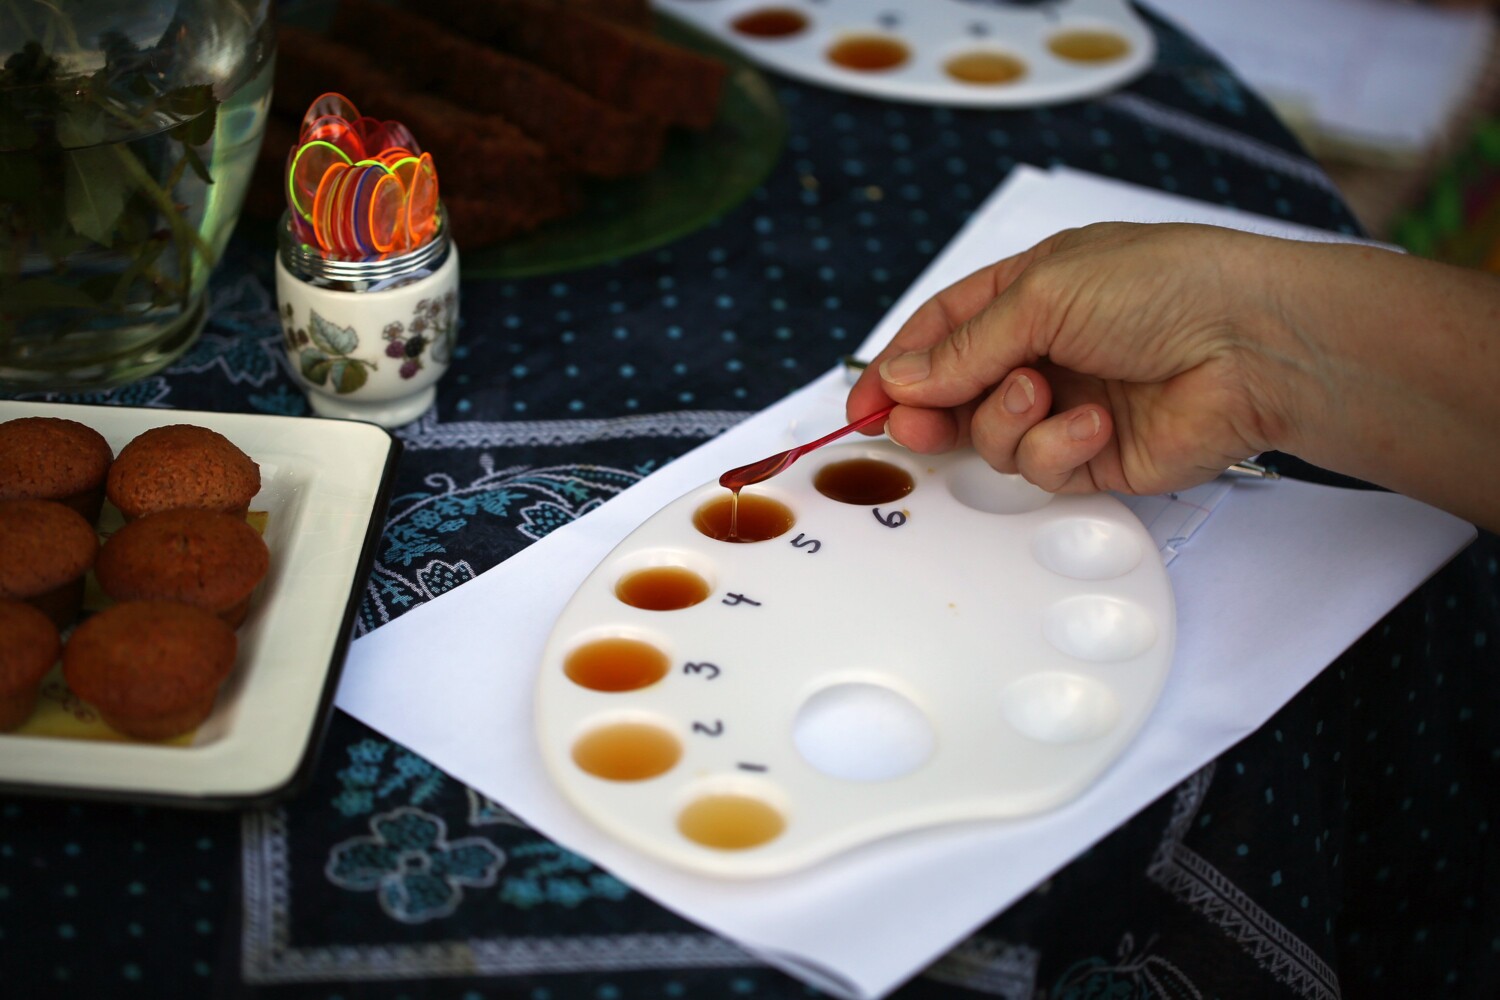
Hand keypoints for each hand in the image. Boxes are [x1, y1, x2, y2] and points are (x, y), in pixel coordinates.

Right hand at [847, 222, 1298, 495]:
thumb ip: (965, 345)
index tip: (864, 401)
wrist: (1256, 345)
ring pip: (993, 437)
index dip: (899, 366)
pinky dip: (1059, 447)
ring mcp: (1068, 405)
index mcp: (1029, 293)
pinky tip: (1096, 423)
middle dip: (932, 410)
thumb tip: (903, 377)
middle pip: (955, 394)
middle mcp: (1044, 350)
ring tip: (1042, 393)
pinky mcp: (1096, 457)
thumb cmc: (1165, 287)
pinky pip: (1043, 467)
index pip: (941, 333)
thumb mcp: (1043, 293)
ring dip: (1007, 419)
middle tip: (914, 422)